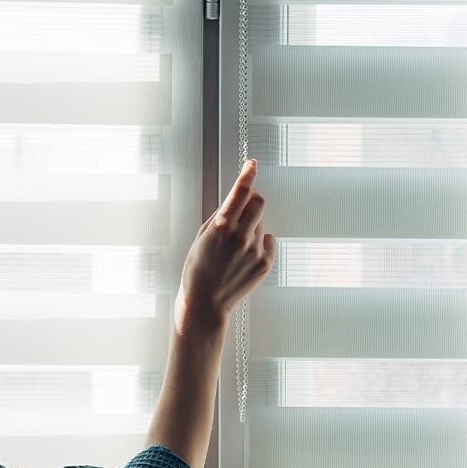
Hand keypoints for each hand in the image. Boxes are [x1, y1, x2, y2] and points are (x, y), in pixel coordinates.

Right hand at [177, 158, 273, 330]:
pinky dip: (259, 244)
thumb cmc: (198, 269)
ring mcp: (255, 251)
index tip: (251, 163)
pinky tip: (244, 257)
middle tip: (243, 208)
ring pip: (261, 224)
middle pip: (259, 202)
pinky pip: (268, 242)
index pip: (240, 191)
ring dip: (251, 227)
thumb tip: (237, 198)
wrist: (205, 303)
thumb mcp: (202, 237)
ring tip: (235, 247)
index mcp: (221, 227)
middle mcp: (240, 236)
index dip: (248, 173)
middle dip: (252, 200)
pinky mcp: (265, 263)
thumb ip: (221, 216)